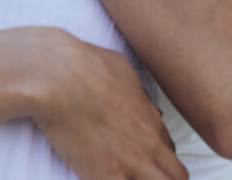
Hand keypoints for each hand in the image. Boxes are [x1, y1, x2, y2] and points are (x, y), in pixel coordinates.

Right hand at [30, 32, 188, 179]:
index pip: (169, 149)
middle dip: (162, 177)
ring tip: (124, 175)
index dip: (157, 157)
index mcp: (148, 118)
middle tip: (140, 174)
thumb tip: (133, 96)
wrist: (55, 77)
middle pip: (176, 176)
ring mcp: (131, 163)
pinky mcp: (107, 175)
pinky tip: (102, 177)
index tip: (143, 159)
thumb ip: (132, 88)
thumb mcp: (118, 66)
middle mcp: (147, 143)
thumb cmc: (81, 64)